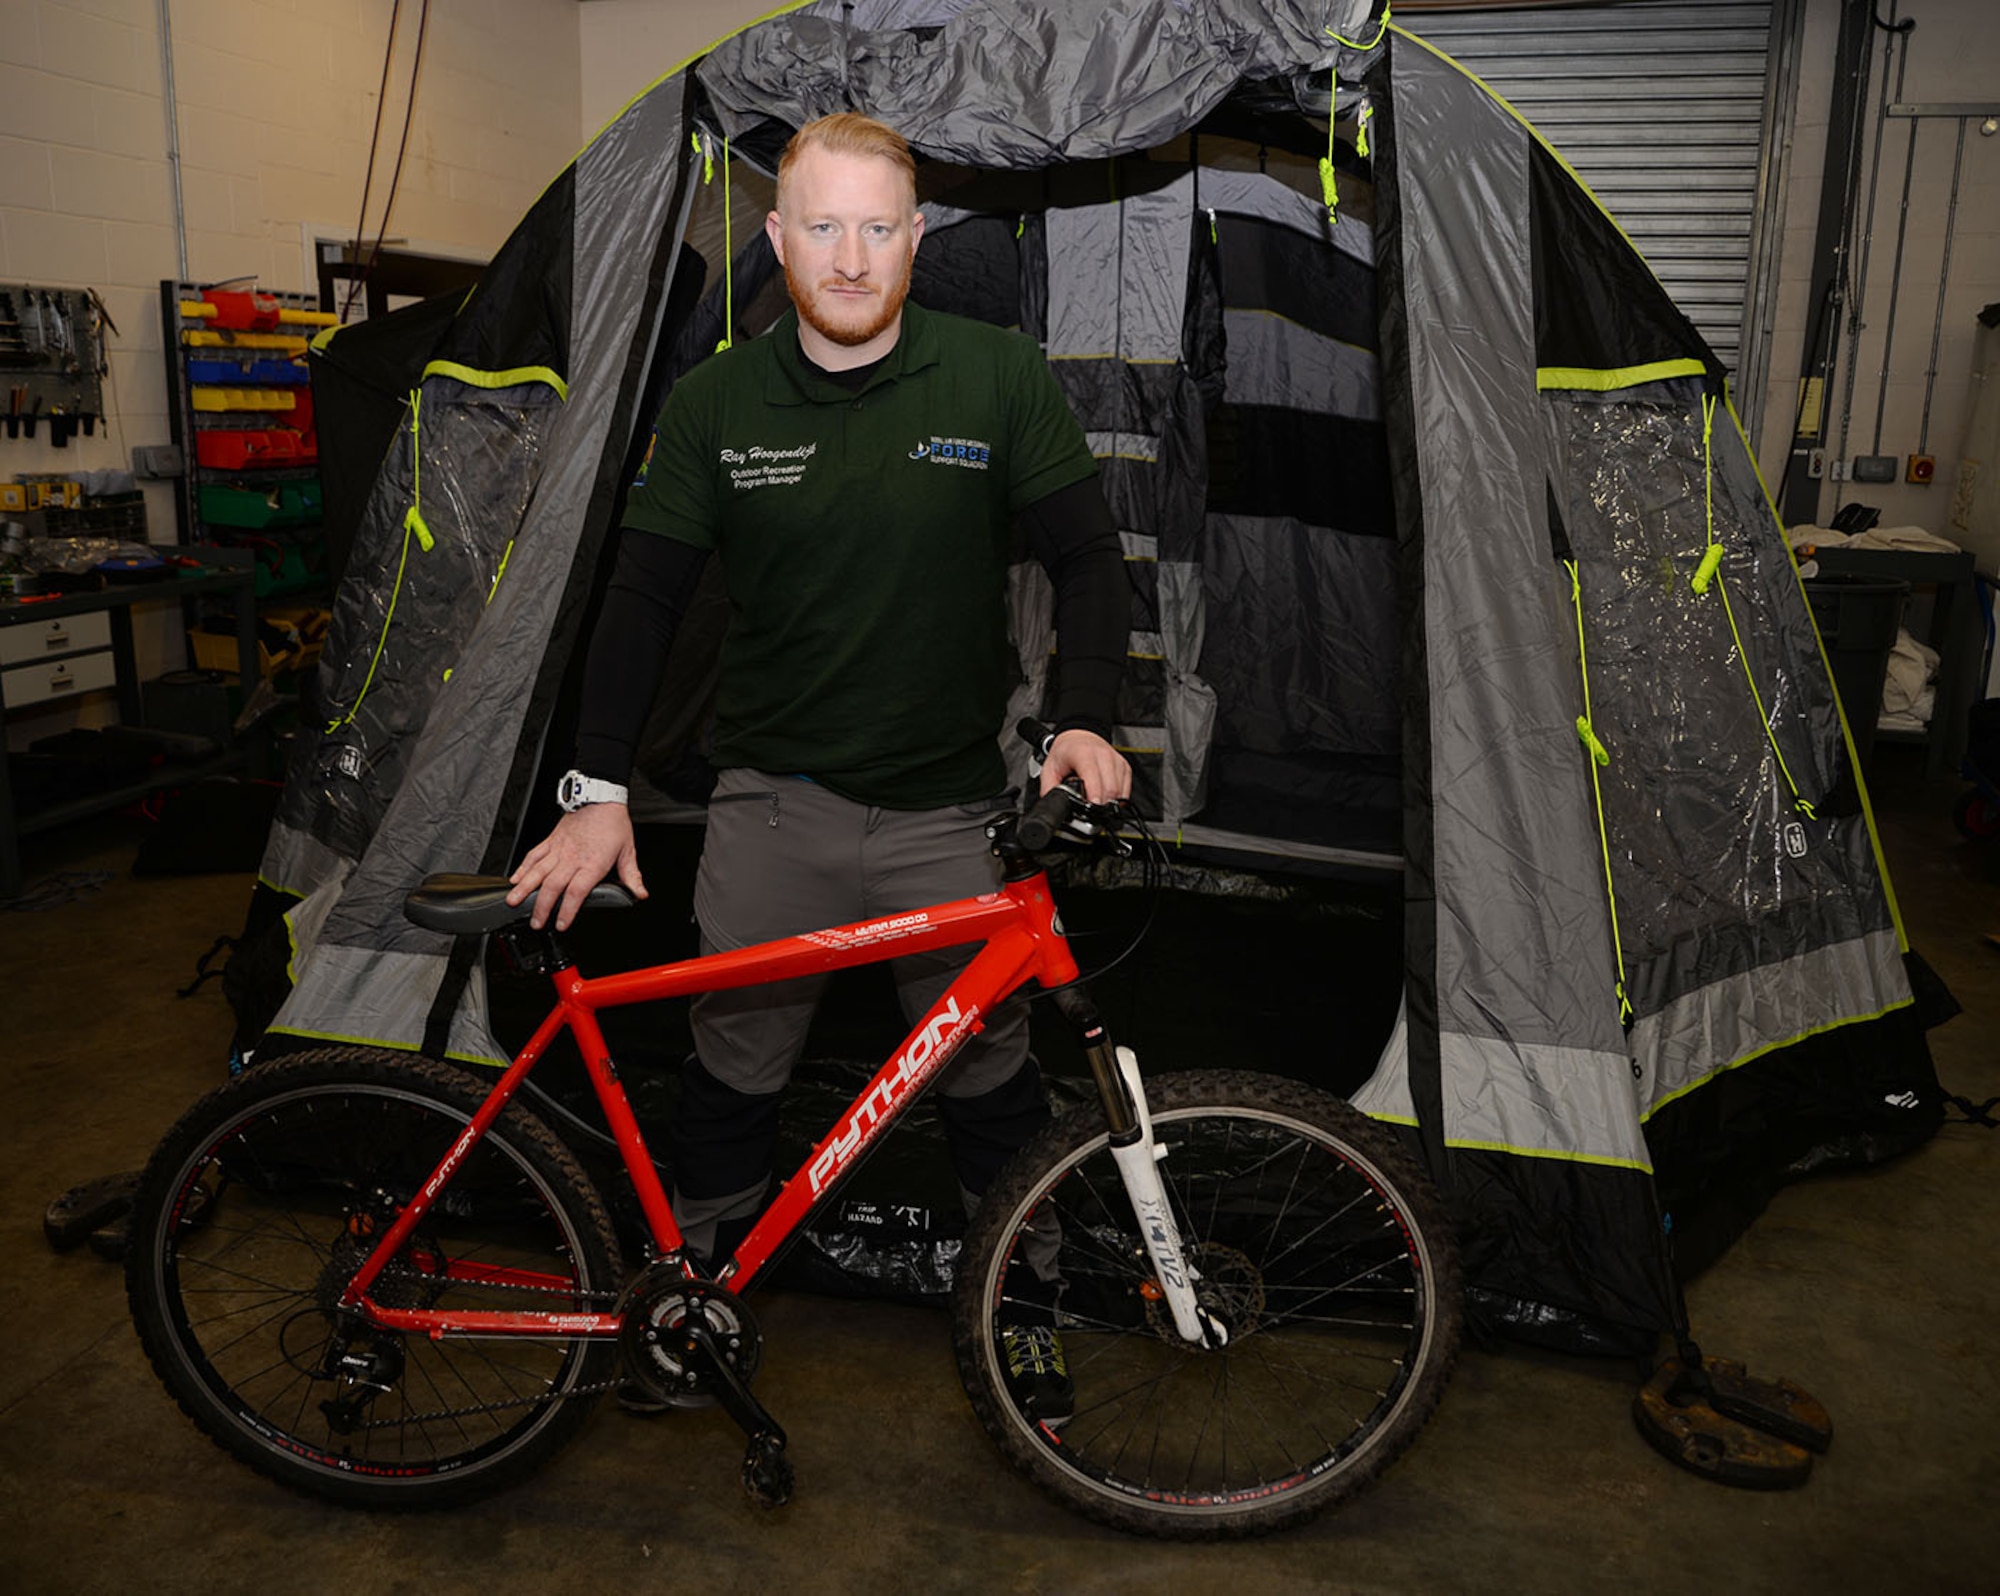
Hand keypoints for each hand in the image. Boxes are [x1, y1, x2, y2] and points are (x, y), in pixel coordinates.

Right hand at [507, 803, 646, 930]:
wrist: (599, 796)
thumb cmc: (613, 822)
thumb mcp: (628, 850)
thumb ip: (632, 876)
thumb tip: (639, 893)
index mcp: (592, 863)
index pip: (577, 891)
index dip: (567, 910)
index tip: (561, 924)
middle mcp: (572, 857)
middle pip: (552, 886)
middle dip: (541, 907)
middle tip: (536, 922)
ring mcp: (558, 849)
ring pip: (537, 871)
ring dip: (524, 889)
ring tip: (513, 902)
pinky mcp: (551, 840)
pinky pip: (533, 855)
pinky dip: (522, 868)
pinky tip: (515, 879)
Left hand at [1039, 728, 1130, 804]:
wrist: (1078, 738)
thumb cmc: (1065, 752)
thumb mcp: (1049, 769)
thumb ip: (1050, 789)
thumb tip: (1055, 806)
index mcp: (1083, 754)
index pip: (1094, 779)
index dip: (1094, 798)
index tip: (1091, 809)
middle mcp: (1103, 755)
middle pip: (1110, 789)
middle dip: (1101, 805)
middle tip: (1091, 811)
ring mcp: (1115, 759)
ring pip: (1119, 791)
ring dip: (1109, 802)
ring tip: (1097, 802)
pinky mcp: (1124, 765)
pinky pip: (1126, 789)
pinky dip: (1117, 798)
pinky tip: (1106, 796)